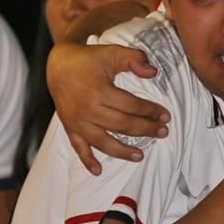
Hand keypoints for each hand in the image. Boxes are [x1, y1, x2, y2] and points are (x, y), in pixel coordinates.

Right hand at [46, 42, 169, 173]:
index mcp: (99, 91)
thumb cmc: (89, 59)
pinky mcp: (70, 127)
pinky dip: (87, 161)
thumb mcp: (114, 52)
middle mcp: (88, 110)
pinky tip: (98, 171)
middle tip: (162, 132)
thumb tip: (153, 73)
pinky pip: (78, 147)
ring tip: (140, 156)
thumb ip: (135, 59)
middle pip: (122, 125)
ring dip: (122, 151)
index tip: (165, 116)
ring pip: (103, 141)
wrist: (58, 65)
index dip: (150, 111)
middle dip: (145, 130)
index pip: (131, 106)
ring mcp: (77, 121)